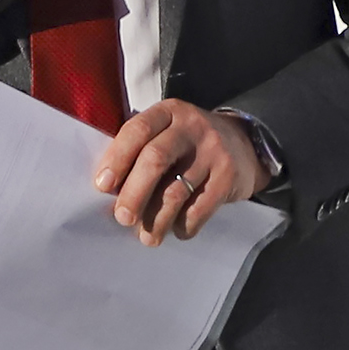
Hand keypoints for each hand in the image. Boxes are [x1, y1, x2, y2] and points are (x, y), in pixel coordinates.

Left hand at [93, 100, 269, 246]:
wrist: (245, 144)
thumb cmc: (189, 145)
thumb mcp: (167, 132)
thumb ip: (140, 151)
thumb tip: (110, 191)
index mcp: (168, 112)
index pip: (137, 130)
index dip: (117, 158)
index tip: (102, 185)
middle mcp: (191, 127)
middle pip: (155, 159)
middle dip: (134, 193)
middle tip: (122, 217)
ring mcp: (213, 151)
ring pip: (177, 191)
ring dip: (156, 220)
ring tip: (147, 237)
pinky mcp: (228, 176)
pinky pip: (199, 208)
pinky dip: (184, 225)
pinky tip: (177, 230)